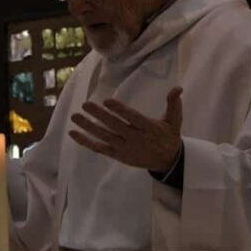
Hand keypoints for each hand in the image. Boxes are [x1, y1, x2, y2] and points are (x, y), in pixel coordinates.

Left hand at [68, 86, 182, 171]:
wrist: (167, 162)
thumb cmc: (169, 136)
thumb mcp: (175, 121)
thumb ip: (174, 104)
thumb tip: (177, 88)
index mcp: (149, 128)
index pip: (133, 118)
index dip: (120, 110)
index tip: (107, 101)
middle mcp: (135, 139)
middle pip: (115, 126)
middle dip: (99, 115)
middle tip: (86, 104)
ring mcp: (125, 148)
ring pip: (104, 137)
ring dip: (88, 127)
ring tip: (75, 117)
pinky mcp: (117, 155)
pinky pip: (99, 148)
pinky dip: (86, 142)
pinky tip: (73, 133)